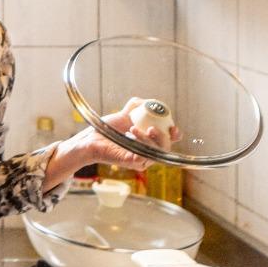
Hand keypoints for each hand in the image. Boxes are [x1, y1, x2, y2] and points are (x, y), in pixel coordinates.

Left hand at [58, 98, 181, 172]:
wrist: (92, 138)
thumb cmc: (108, 128)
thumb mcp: (124, 114)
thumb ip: (136, 106)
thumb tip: (145, 102)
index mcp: (150, 139)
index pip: (170, 140)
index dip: (175, 135)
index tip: (173, 128)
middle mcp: (148, 150)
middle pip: (166, 148)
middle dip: (163, 137)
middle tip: (151, 128)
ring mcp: (141, 159)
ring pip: (155, 153)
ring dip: (147, 140)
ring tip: (132, 129)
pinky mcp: (132, 164)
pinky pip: (142, 158)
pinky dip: (139, 147)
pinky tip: (129, 137)